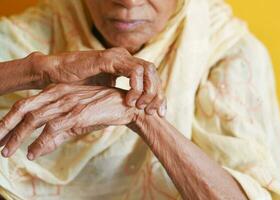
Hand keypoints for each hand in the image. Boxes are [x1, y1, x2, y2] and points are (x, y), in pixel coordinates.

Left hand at [0, 84, 149, 159]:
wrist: (125, 107)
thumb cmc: (101, 111)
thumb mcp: (75, 122)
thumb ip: (55, 135)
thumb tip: (35, 149)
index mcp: (58, 91)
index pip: (26, 104)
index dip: (10, 118)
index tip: (0, 133)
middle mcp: (60, 94)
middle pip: (25, 110)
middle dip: (6, 127)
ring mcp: (68, 103)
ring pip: (35, 119)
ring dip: (18, 137)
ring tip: (7, 152)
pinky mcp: (78, 114)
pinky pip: (53, 128)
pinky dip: (40, 142)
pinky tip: (32, 153)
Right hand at [33, 47, 165, 114]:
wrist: (56, 75)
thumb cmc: (78, 86)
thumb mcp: (107, 92)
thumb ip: (122, 94)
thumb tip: (137, 108)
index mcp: (127, 65)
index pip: (152, 78)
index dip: (159, 95)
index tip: (160, 113)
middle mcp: (125, 58)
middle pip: (154, 73)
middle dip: (157, 95)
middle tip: (152, 112)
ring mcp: (118, 57)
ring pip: (148, 70)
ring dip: (148, 91)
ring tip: (139, 106)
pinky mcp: (109, 59)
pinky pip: (133, 71)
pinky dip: (136, 86)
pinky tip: (130, 99)